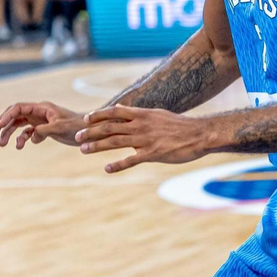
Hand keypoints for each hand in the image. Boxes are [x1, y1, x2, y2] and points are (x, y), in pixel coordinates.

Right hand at [0, 100, 83, 148]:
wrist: (90, 132)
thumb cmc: (78, 127)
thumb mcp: (61, 128)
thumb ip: (45, 130)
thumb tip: (32, 136)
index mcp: (41, 108)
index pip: (18, 108)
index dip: (5, 116)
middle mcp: (38, 112)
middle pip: (15, 115)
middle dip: (3, 124)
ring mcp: (40, 120)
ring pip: (19, 125)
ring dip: (10, 133)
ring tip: (2, 144)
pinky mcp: (44, 129)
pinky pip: (27, 132)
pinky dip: (22, 139)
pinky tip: (20, 146)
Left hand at [74, 105, 211, 172]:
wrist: (199, 134)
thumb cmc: (179, 125)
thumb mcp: (157, 114)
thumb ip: (138, 114)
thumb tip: (121, 108)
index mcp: (141, 114)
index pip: (114, 112)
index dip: (98, 115)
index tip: (86, 119)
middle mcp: (140, 125)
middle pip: (109, 127)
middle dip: (91, 132)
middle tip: (76, 136)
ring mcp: (145, 139)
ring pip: (115, 142)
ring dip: (97, 146)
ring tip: (83, 149)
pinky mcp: (153, 153)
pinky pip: (131, 160)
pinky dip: (117, 165)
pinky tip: (107, 169)